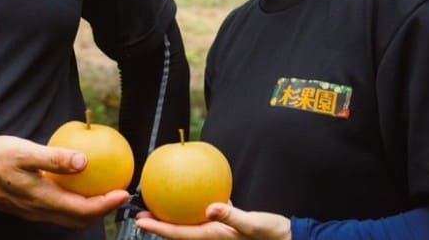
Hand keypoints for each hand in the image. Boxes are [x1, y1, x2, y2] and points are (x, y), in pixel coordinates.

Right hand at [0, 135, 129, 228]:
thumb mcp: (26, 152)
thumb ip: (55, 158)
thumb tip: (84, 161)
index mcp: (43, 199)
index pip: (83, 210)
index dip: (106, 204)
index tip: (124, 193)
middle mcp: (40, 210)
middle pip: (79, 219)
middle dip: (102, 210)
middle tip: (118, 194)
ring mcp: (33, 210)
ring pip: (68, 218)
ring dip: (88, 208)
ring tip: (102, 190)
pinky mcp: (27, 206)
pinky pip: (57, 210)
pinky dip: (73, 203)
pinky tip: (75, 185)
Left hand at [134, 202, 291, 239]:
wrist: (288, 239)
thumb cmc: (272, 235)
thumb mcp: (254, 225)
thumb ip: (233, 217)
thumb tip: (211, 208)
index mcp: (214, 237)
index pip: (180, 234)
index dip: (159, 229)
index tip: (141, 222)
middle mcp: (212, 236)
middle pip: (180, 231)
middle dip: (160, 224)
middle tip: (141, 214)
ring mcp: (219, 232)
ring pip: (191, 224)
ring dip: (175, 216)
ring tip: (161, 203)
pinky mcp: (228, 224)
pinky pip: (207, 214)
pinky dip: (196, 205)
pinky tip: (195, 193)